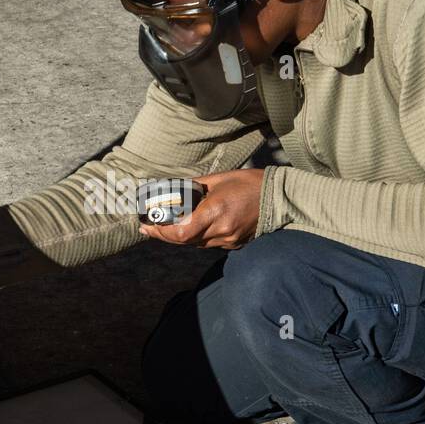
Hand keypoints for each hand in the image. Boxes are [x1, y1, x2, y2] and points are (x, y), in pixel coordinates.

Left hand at [139, 169, 263, 249]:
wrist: (277, 197)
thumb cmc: (248, 183)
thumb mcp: (218, 179)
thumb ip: (194, 186)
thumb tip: (173, 189)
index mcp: (215, 212)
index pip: (180, 233)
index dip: (161, 232)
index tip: (147, 225)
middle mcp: (221, 230)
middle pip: (184, 241)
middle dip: (164, 235)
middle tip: (149, 227)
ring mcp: (228, 240)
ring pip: (195, 244)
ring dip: (178, 237)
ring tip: (164, 227)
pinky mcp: (234, 243)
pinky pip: (208, 244)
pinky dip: (195, 237)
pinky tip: (188, 227)